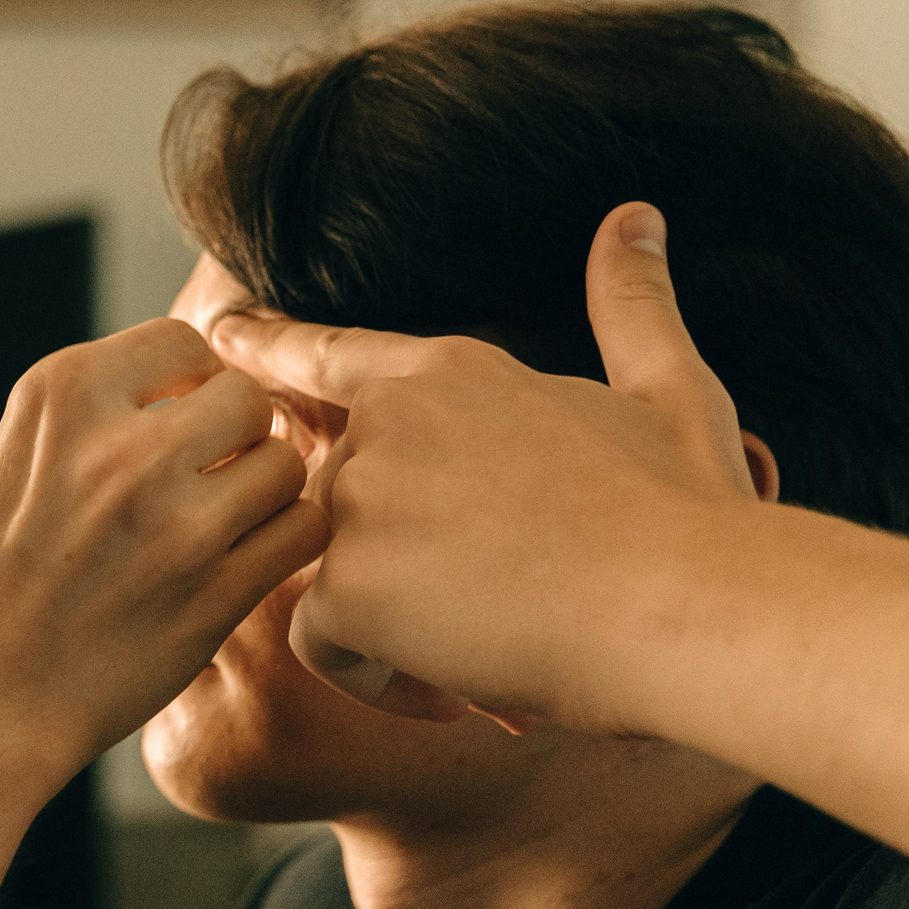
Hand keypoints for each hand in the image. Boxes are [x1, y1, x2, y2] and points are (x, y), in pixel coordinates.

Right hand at [0, 318, 325, 810]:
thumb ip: (72, 428)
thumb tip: (149, 400)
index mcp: (58, 400)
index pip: (181, 341)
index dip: (189, 382)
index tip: (175, 423)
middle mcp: (120, 450)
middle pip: (245, 397)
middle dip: (236, 435)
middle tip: (209, 479)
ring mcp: (173, 524)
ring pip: (283, 463)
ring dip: (264, 492)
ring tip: (226, 525)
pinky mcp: (214, 595)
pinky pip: (301, 532)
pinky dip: (286, 544)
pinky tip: (248, 563)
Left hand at [208, 202, 761, 733]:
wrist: (689, 607)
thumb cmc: (690, 512)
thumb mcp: (667, 391)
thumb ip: (631, 306)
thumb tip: (637, 216)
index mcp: (447, 373)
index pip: (329, 355)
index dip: (268, 347)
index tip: (218, 334)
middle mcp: (386, 423)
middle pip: (340, 500)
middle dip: (403, 565)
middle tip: (506, 605)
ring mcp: (359, 501)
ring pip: (333, 575)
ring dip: (394, 624)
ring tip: (493, 652)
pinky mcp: (344, 586)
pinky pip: (325, 646)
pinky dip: (380, 681)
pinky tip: (458, 692)